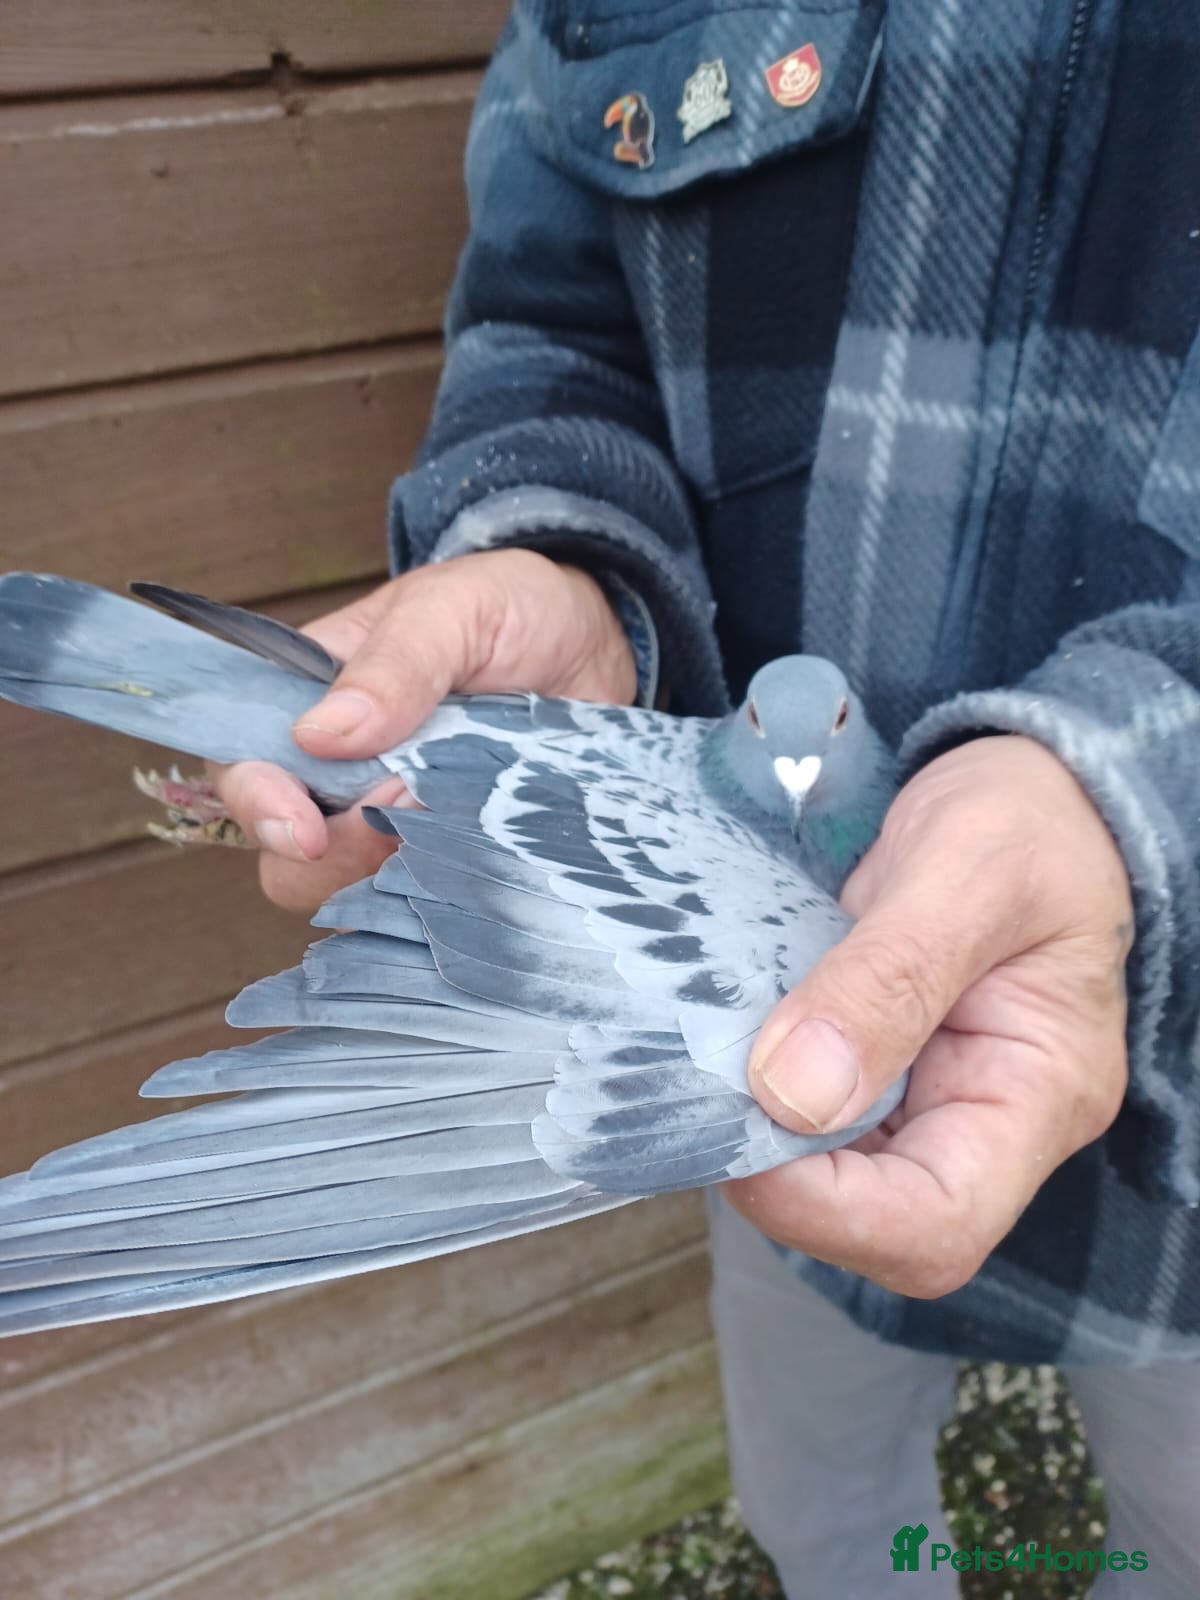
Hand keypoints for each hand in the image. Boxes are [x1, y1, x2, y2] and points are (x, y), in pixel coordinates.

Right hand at [210, 549, 636, 912]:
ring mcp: (395, 821)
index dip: (257, 803)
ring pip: (352, 888)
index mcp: (310, 699)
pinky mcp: (449, 854)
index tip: (304, 829)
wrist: (596, 648)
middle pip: (286, 851)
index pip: (243, 763)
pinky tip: (482, 857)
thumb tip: (318, 734)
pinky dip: (445, 895)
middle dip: (331, 854)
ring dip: (394, 872)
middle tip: (405, 810)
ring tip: (456, 817)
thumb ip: (396, 662)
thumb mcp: (456, 609)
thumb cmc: (511, 611)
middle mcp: (339, 772)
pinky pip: (425, 902)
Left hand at [725, 735, 1133, 1298]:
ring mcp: (932, 1098)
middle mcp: (987, 1121)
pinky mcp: (884, 1067)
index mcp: (1041, 1094)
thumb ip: (887, 978)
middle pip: (873, 1219)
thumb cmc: (1029, 815)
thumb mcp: (968, 872)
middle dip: (775, 1171)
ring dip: (756, 1130)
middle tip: (700, 1083)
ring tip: (703, 1051)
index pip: (934, 1226)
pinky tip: (723, 1035)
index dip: (823, 1208)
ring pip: (829, 1174)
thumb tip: (793, 1093)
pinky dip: (759, 1085)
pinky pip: (813, 1109)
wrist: (1028, 779)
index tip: (738, 1128)